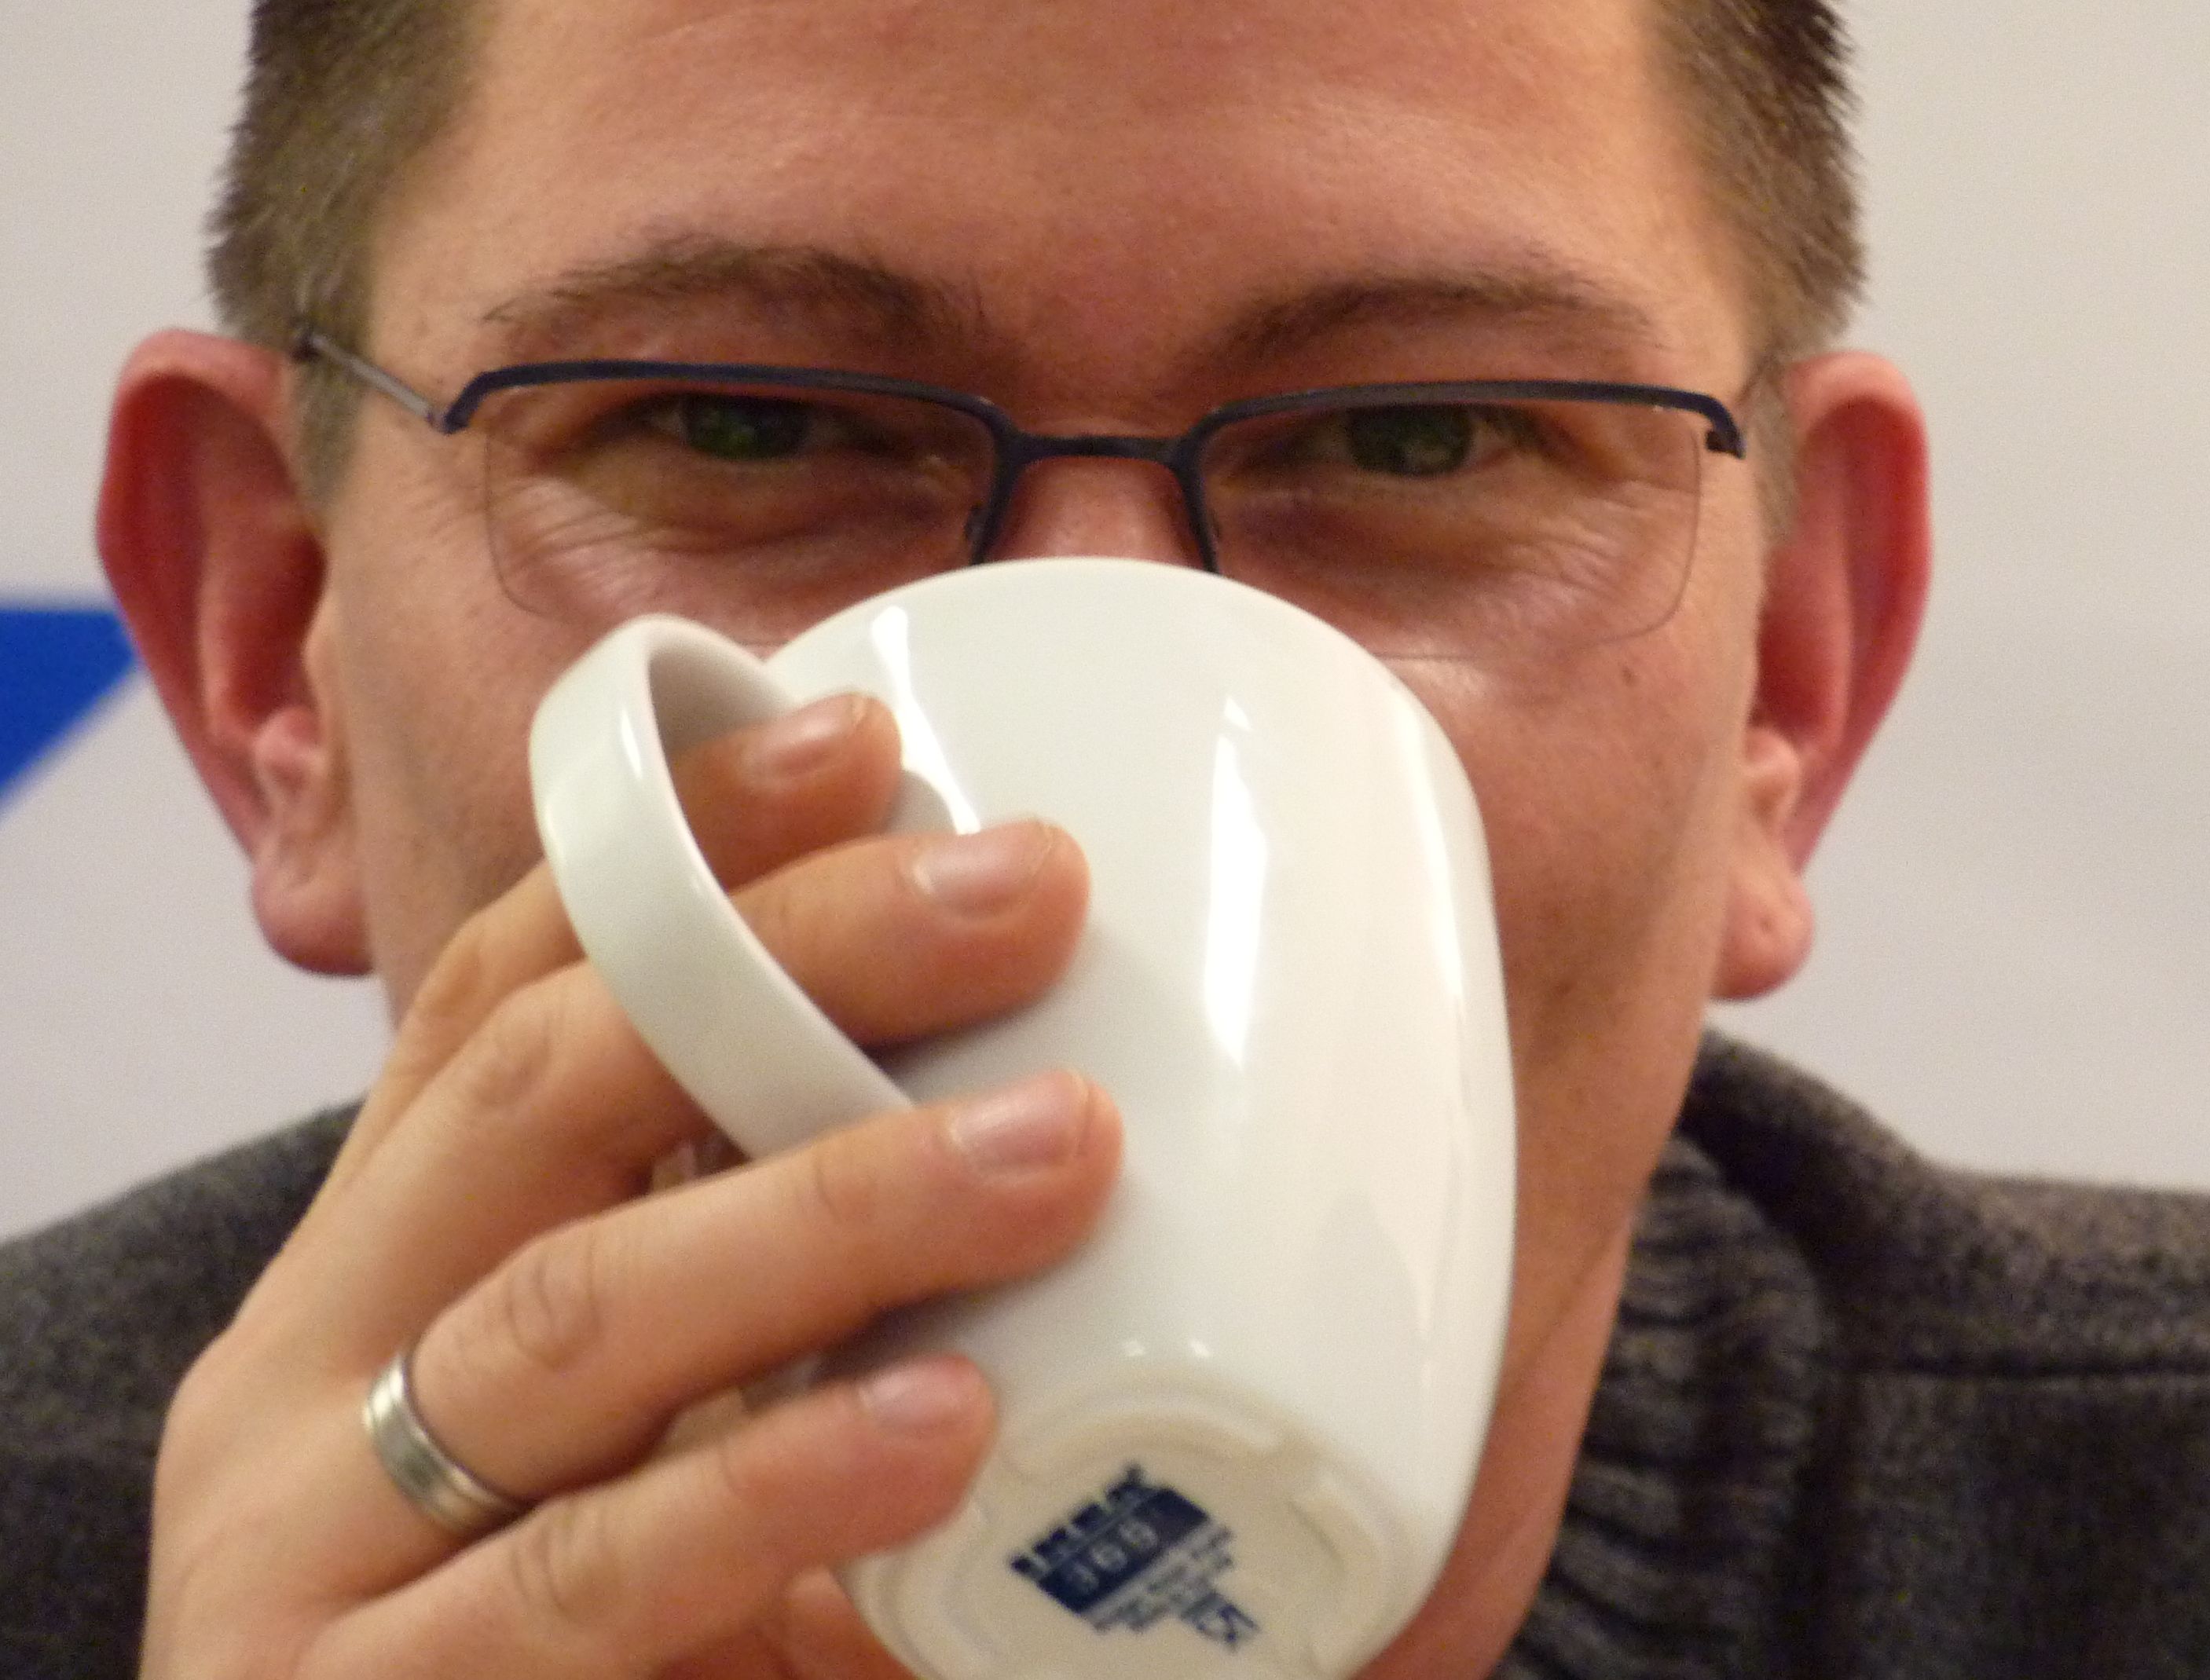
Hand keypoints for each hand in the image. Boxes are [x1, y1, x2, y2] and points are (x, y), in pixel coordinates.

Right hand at [142, 694, 1119, 1677]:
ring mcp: (312, 1553)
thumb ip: (773, 1300)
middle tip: (1025, 890)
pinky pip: (584, 1581)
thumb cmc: (592, 1660)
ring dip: (830, 1209)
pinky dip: (771, 1488)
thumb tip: (1042, 1105)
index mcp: (378, 1278)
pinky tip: (940, 1422)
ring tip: (1058, 1143)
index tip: (861, 739)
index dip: (666, 854)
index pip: (496, 1005)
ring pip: (569, 1324)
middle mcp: (313, 1382)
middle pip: (539, 1101)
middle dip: (783, 966)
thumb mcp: (661, 1433)